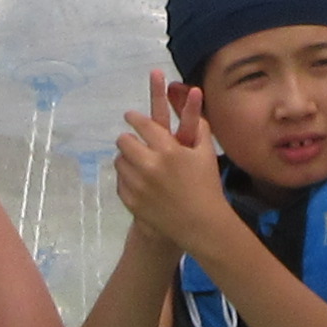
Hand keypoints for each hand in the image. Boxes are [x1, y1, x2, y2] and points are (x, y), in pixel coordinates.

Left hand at [109, 74, 241, 253]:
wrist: (201, 225)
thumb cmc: (207, 187)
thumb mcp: (207, 154)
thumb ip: (199, 127)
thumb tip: (194, 100)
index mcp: (168, 150)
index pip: (142, 125)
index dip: (134, 118)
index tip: (130, 116)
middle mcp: (149, 165)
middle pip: (124, 141)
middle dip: (127, 138)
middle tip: (132, 140)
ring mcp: (138, 185)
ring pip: (119, 161)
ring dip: (126, 158)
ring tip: (135, 161)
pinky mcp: (132, 201)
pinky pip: (120, 181)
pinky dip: (127, 177)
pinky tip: (137, 179)